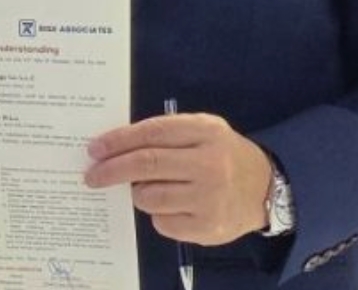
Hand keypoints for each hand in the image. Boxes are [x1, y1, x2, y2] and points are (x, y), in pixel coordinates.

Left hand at [84, 112, 272, 245]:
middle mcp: (210, 164)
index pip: (151, 134)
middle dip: (112, 170)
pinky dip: (157, 214)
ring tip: (145, 188)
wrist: (264, 188)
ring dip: (137, 193)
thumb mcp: (202, 130)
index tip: (95, 149)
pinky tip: (170, 206)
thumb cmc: (222, 155)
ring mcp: (210, 198)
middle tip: (92, 175)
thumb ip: (165, 133)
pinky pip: (161, 222)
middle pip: (146, 164)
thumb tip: (114, 146)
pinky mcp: (207, 227)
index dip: (118, 141)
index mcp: (206, 132)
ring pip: (150, 196)